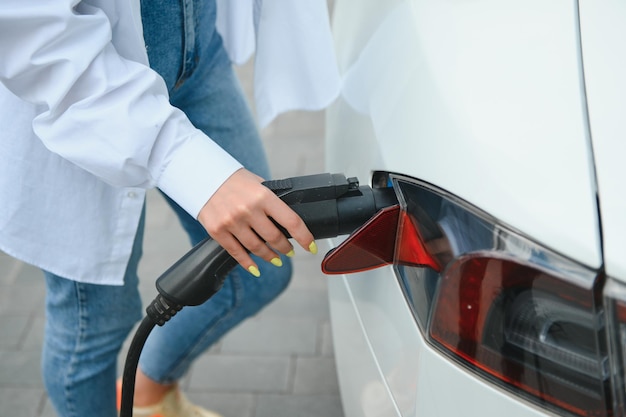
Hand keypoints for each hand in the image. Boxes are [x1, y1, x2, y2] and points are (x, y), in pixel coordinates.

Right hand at [197, 168, 316, 275]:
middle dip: (286, 248)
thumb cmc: (234, 180)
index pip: (291, 221)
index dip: (304, 237)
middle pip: (274, 238)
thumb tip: (288, 220)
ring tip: (275, 259)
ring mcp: (232, 222)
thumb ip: (272, 200)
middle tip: (290, 251)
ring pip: (257, 248)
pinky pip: (237, 252)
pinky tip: (256, 268)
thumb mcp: (258, 183)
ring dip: (270, 256)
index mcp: (263, 196)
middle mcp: (248, 210)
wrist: (202, 176)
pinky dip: (248, 263)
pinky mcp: (218, 231)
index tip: (310, 247)